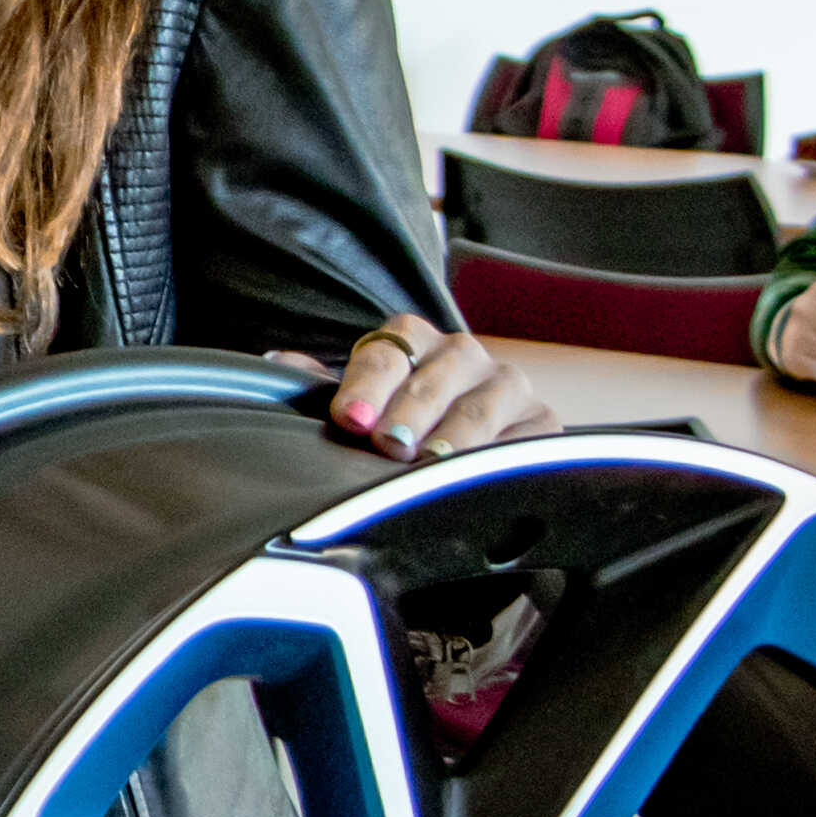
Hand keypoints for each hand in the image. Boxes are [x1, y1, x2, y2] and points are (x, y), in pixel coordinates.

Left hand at [311, 318, 554, 457]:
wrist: (466, 453)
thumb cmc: (399, 423)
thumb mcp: (361, 404)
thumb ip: (321, 386)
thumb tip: (275, 366)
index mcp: (412, 340)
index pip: (387, 352)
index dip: (366, 385)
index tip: (350, 418)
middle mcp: (462, 354)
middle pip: (434, 379)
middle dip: (409, 414)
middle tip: (389, 446)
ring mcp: (506, 385)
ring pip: (480, 407)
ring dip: (455, 438)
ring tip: (431, 464)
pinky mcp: (540, 422)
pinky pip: (524, 440)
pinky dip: (503, 457)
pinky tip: (482, 476)